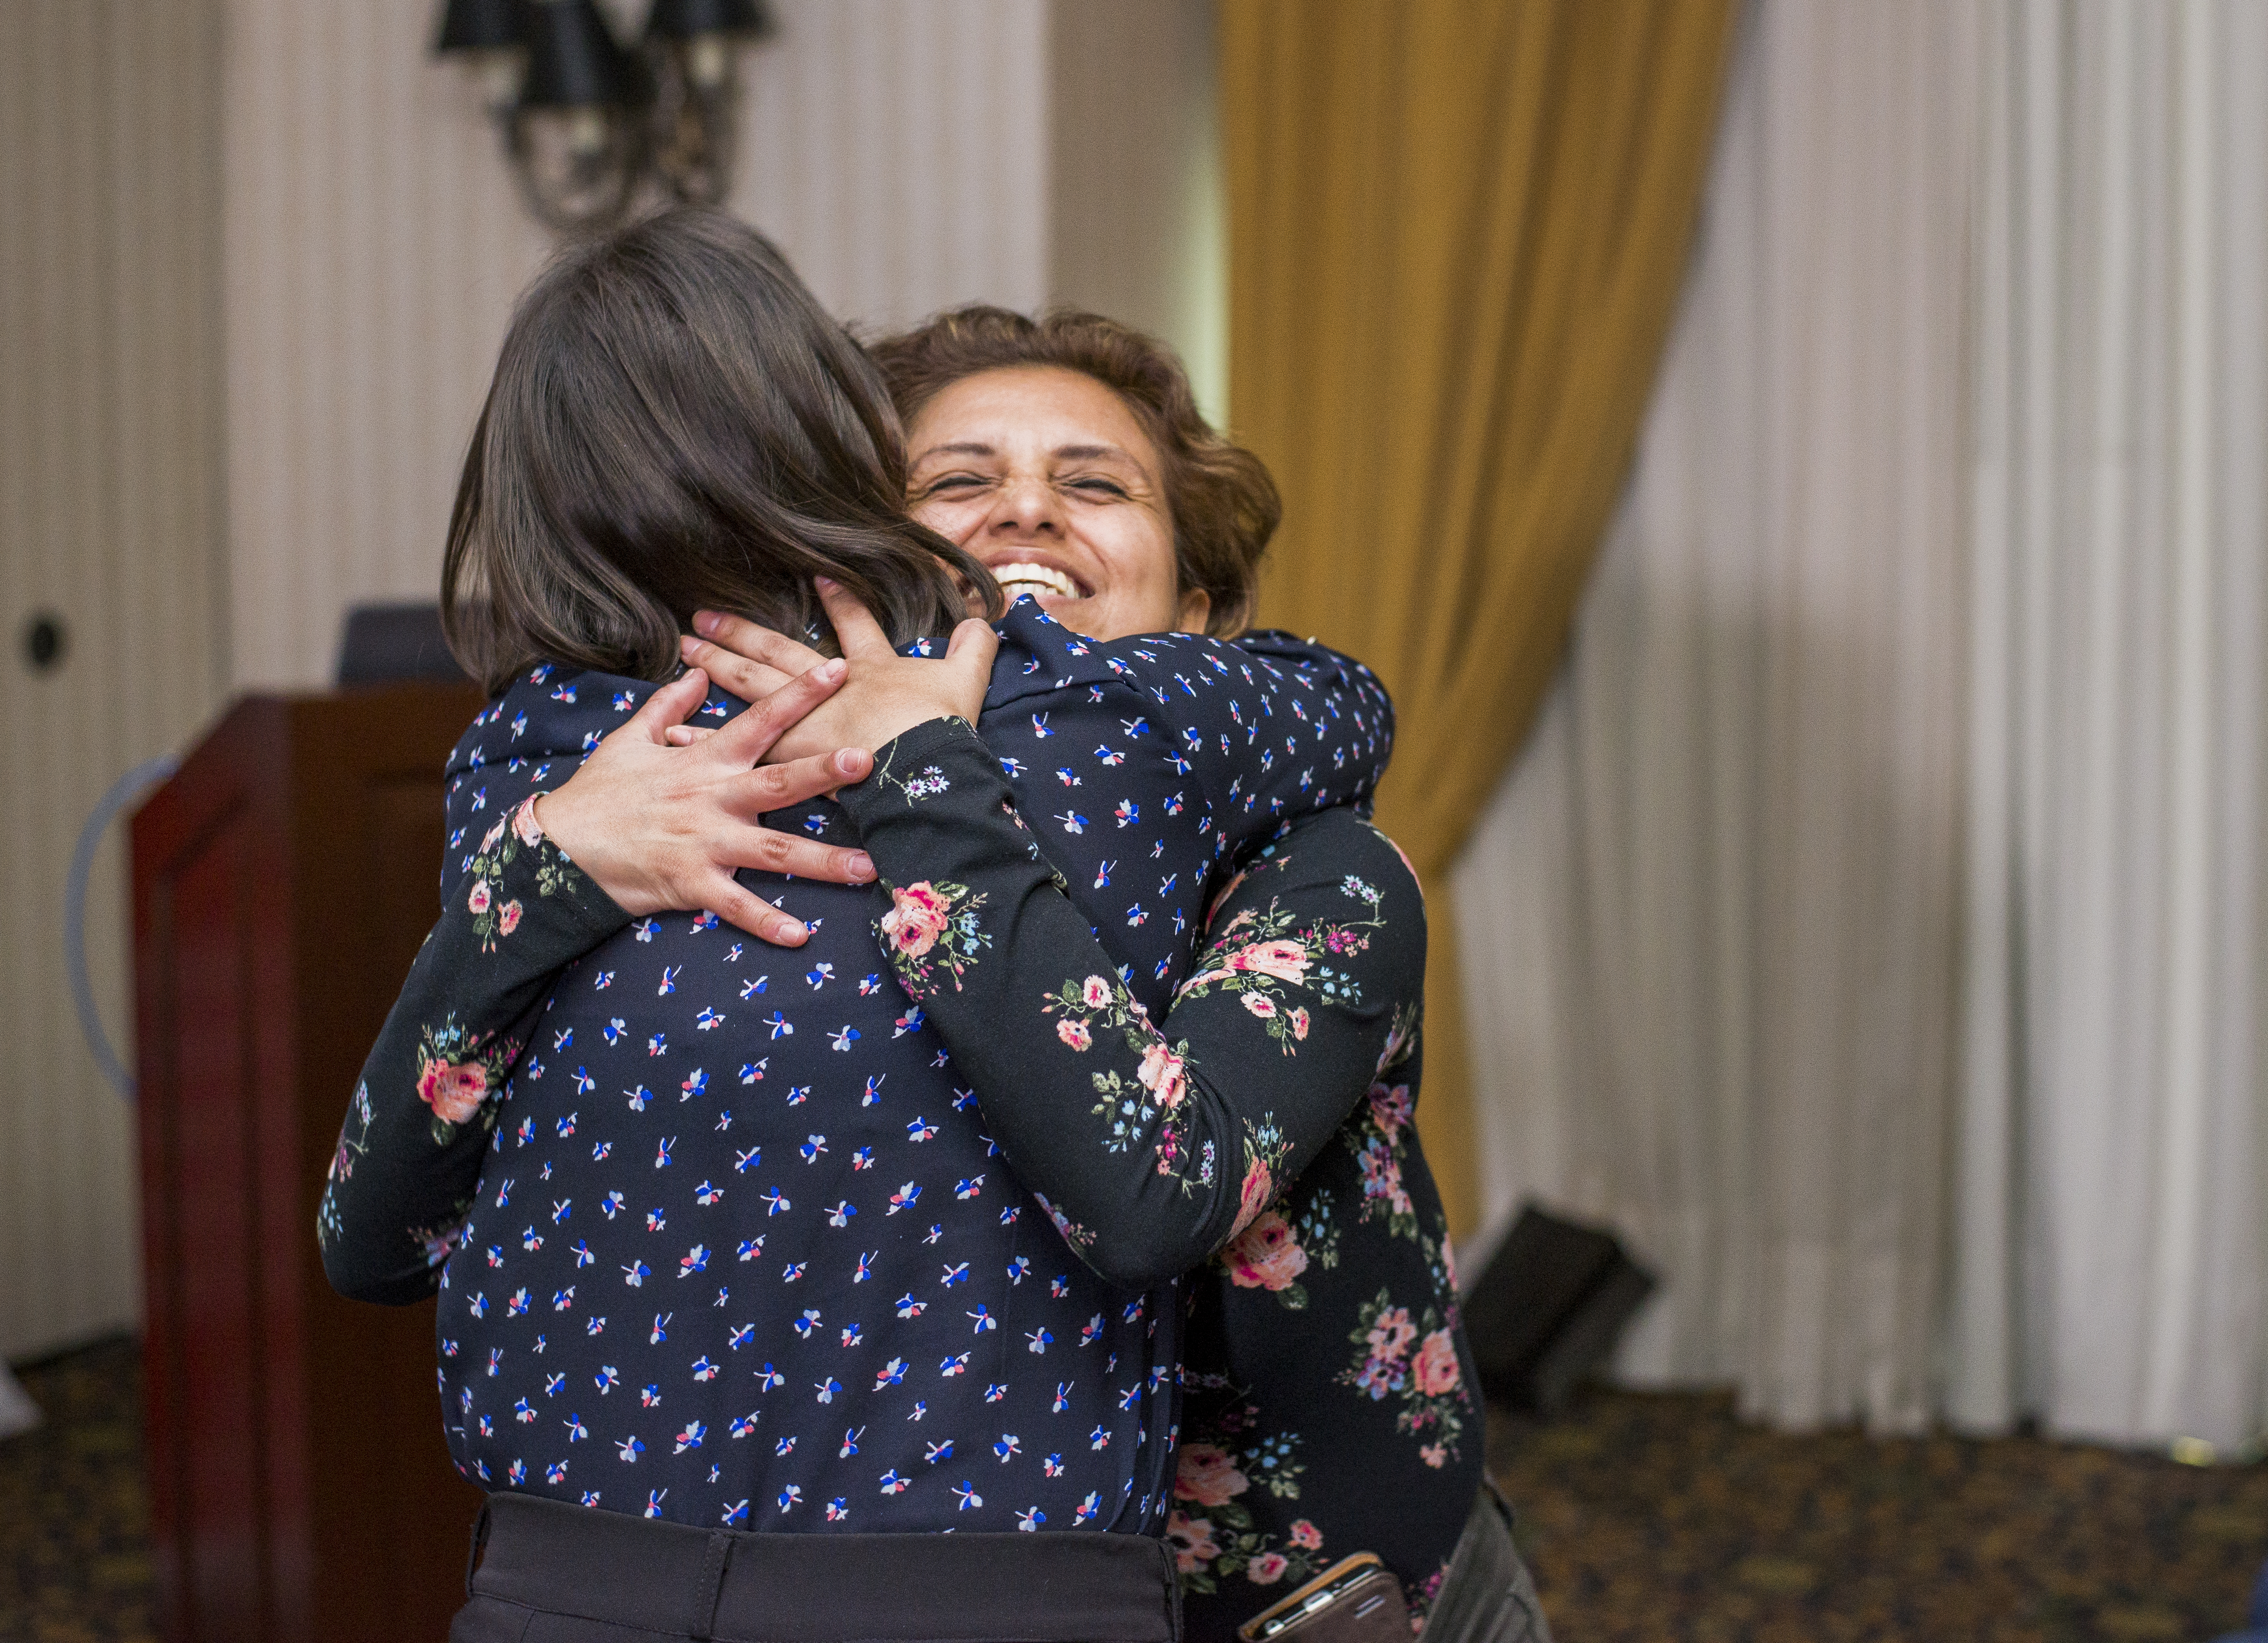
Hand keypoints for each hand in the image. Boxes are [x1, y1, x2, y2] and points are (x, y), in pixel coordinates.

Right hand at [531, 660, 876, 946]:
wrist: (559, 847)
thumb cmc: (601, 792)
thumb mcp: (629, 738)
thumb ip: (669, 704)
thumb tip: (697, 670)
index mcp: (704, 760)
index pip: (758, 719)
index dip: (798, 693)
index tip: (839, 669)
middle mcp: (711, 798)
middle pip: (777, 783)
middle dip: (823, 772)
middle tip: (868, 761)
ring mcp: (704, 843)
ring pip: (773, 851)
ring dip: (823, 861)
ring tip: (870, 866)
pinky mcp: (692, 884)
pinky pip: (736, 907)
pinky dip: (767, 922)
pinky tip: (801, 935)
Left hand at [674, 579, 996, 764]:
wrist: (923, 767)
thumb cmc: (942, 727)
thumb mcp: (968, 679)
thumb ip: (976, 645)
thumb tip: (988, 616)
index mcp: (869, 668)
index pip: (852, 623)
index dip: (838, 599)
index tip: (815, 574)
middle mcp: (827, 688)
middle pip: (777, 652)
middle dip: (742, 631)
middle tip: (704, 614)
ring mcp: (804, 719)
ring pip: (750, 685)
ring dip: (716, 664)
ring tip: (684, 648)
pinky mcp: (790, 755)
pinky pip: (739, 744)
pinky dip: (706, 738)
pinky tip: (673, 731)